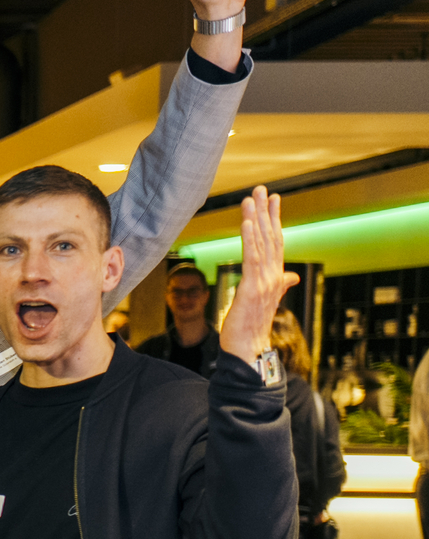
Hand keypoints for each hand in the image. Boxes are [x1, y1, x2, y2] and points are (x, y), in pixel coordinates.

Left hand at [219, 185, 296, 366]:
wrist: (248, 350)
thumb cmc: (252, 327)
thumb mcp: (264, 301)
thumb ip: (279, 285)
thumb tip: (291, 276)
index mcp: (274, 276)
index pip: (275, 241)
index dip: (273, 220)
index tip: (272, 199)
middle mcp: (272, 275)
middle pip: (270, 237)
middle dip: (265, 212)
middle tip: (261, 189)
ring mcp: (264, 281)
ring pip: (260, 244)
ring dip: (256, 220)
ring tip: (251, 199)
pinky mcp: (252, 288)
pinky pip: (252, 259)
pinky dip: (250, 240)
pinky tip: (247, 224)